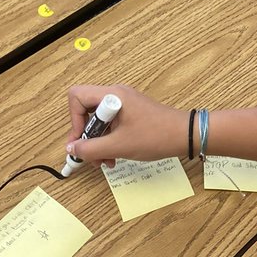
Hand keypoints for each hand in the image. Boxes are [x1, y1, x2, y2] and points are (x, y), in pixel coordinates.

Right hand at [66, 83, 185, 167]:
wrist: (184, 135)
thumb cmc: (156, 136)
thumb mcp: (119, 146)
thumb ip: (91, 148)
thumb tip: (71, 148)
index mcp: (112, 96)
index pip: (77, 96)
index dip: (74, 119)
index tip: (80, 140)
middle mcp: (116, 95)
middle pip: (86, 110)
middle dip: (86, 136)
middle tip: (90, 156)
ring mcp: (124, 103)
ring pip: (98, 121)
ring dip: (97, 142)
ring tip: (104, 161)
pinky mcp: (131, 113)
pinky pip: (110, 124)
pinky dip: (108, 140)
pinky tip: (113, 156)